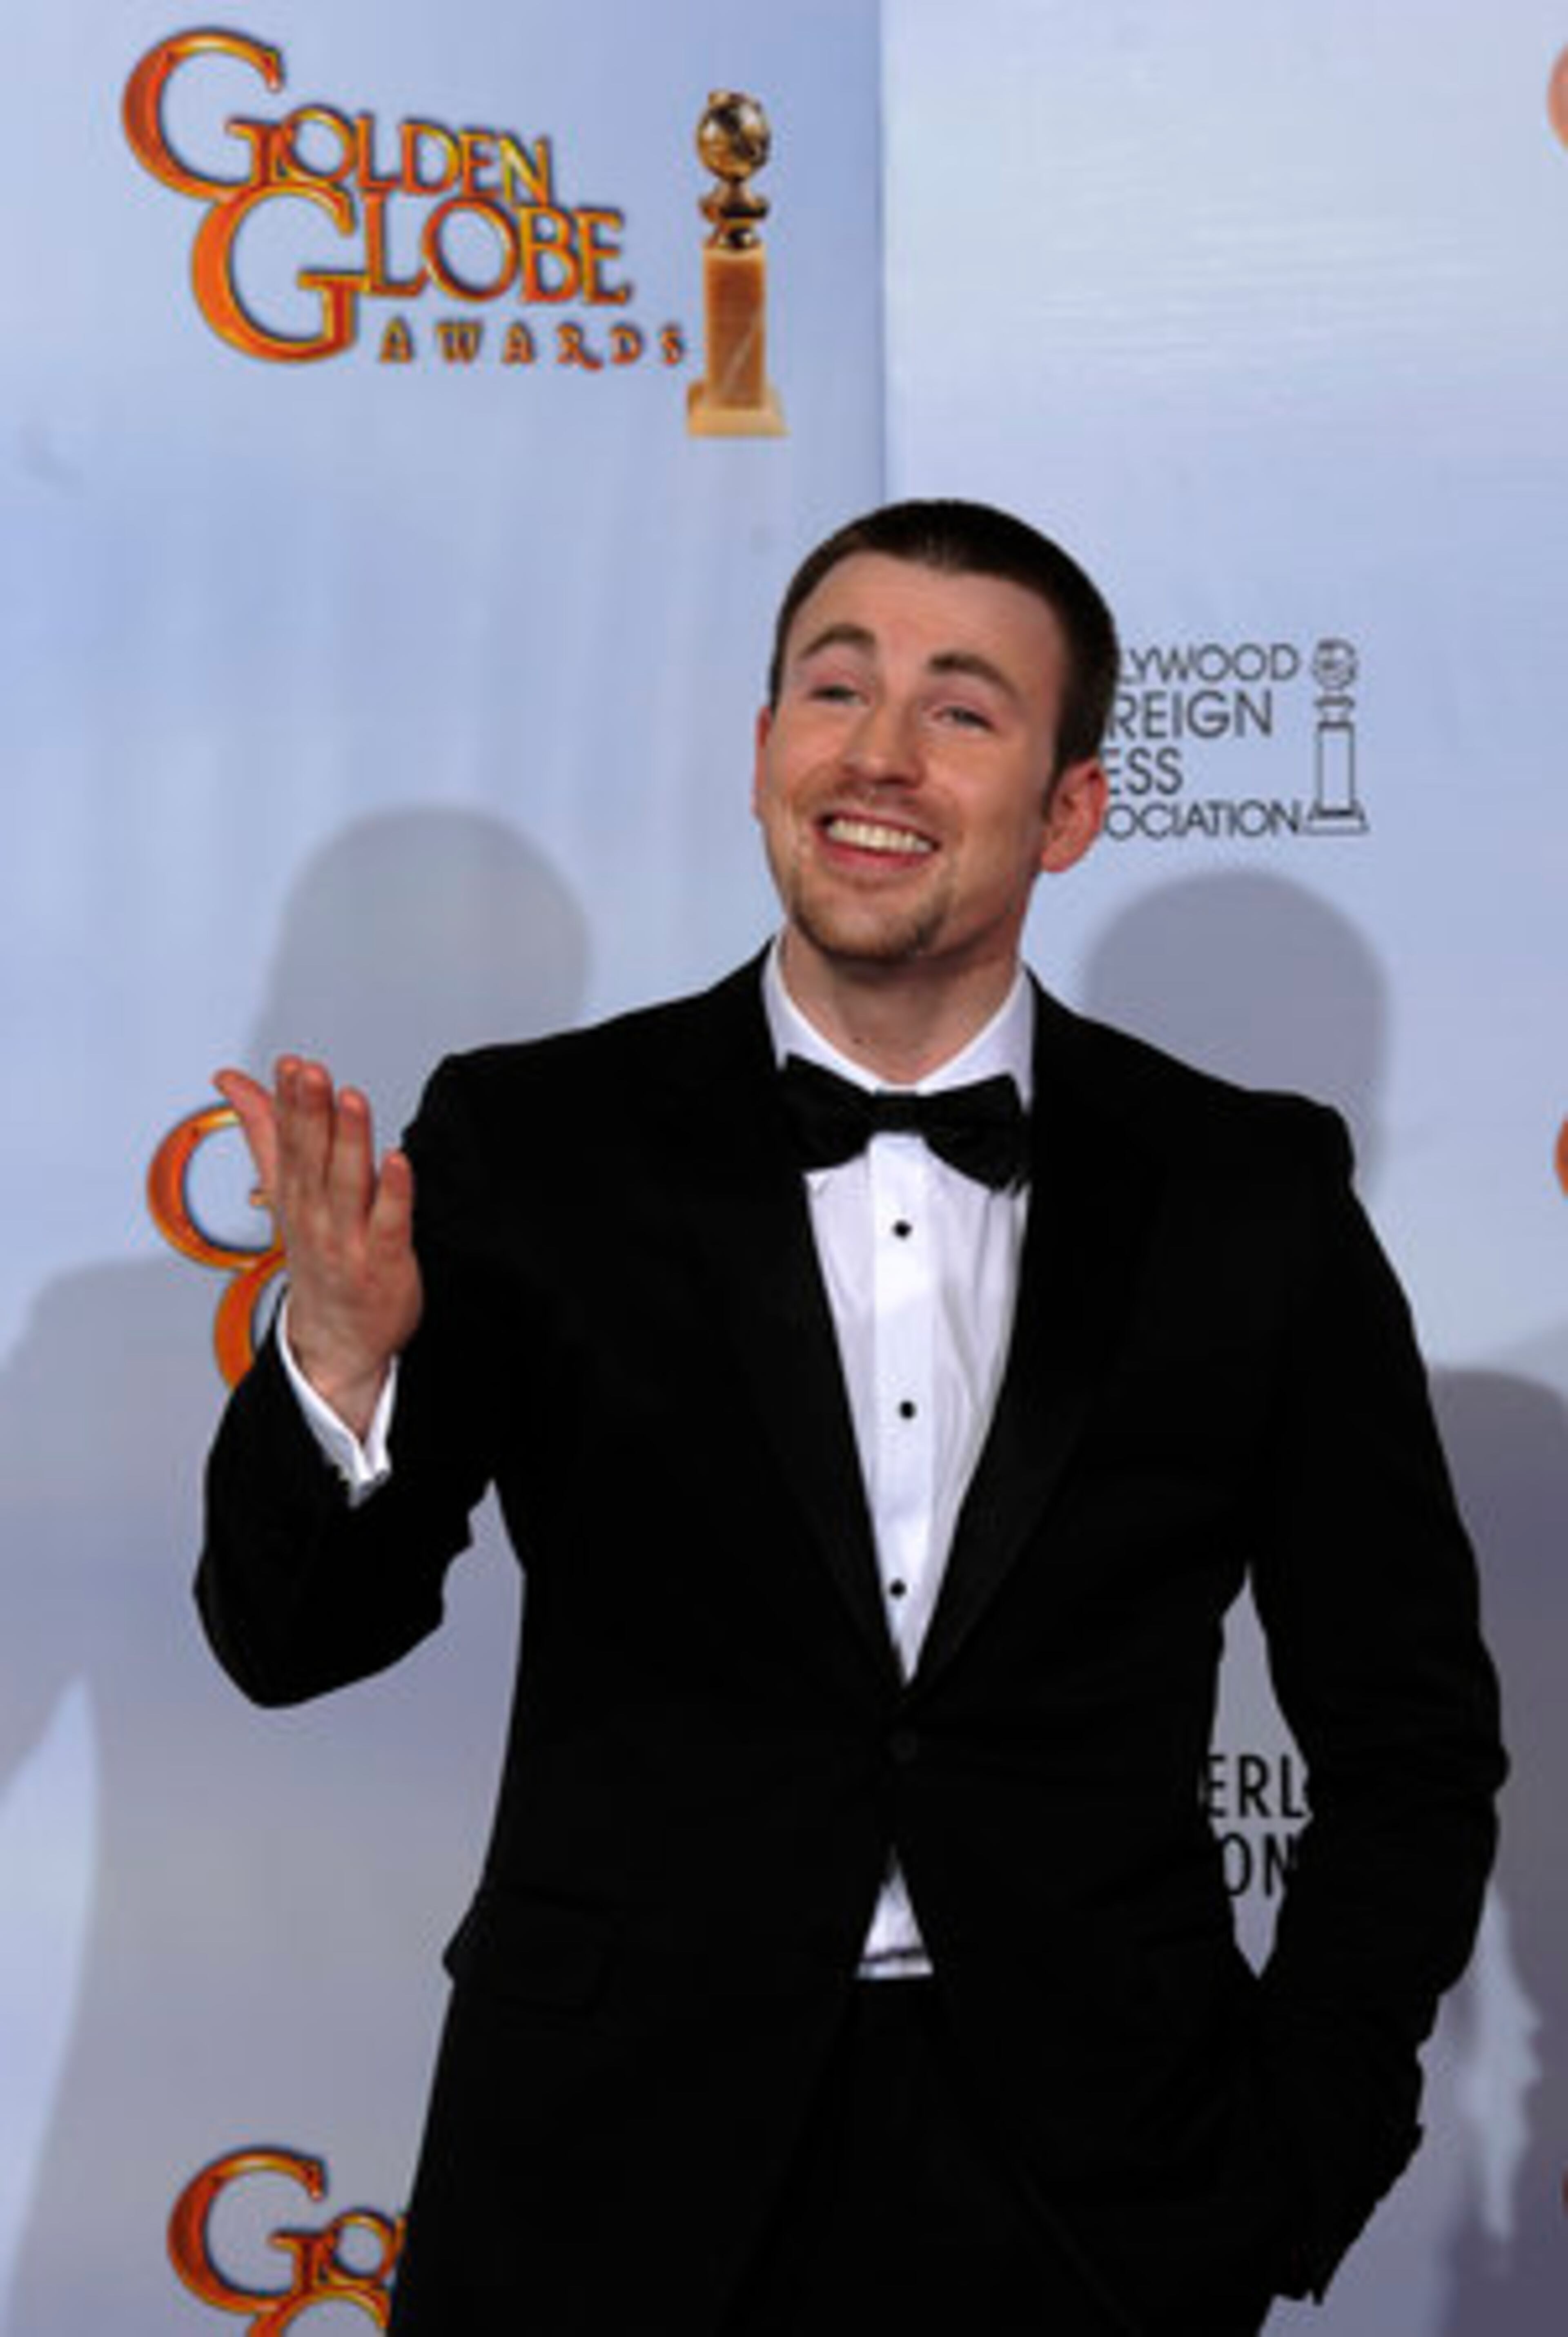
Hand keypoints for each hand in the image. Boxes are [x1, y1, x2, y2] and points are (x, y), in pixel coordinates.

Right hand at [215, 1057, 422, 1436]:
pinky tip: (397, 1161)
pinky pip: (389, 1225)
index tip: (290, 1065)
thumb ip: (265, 1131)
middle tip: (312, 1073)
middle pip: (312, 1158)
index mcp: (294, 1195)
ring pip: (349, 1184)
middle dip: (311, 1113)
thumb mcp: (286, 1193)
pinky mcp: (384, 1264)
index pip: (287, 1142)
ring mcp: (348, 1242)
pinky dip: (394, 1193)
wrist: (336, 1341)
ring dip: (350, 1140)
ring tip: (351, 1100)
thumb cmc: (319, 1257)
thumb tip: (233, 1081)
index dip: (288, 1102)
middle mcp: (316, 1216)